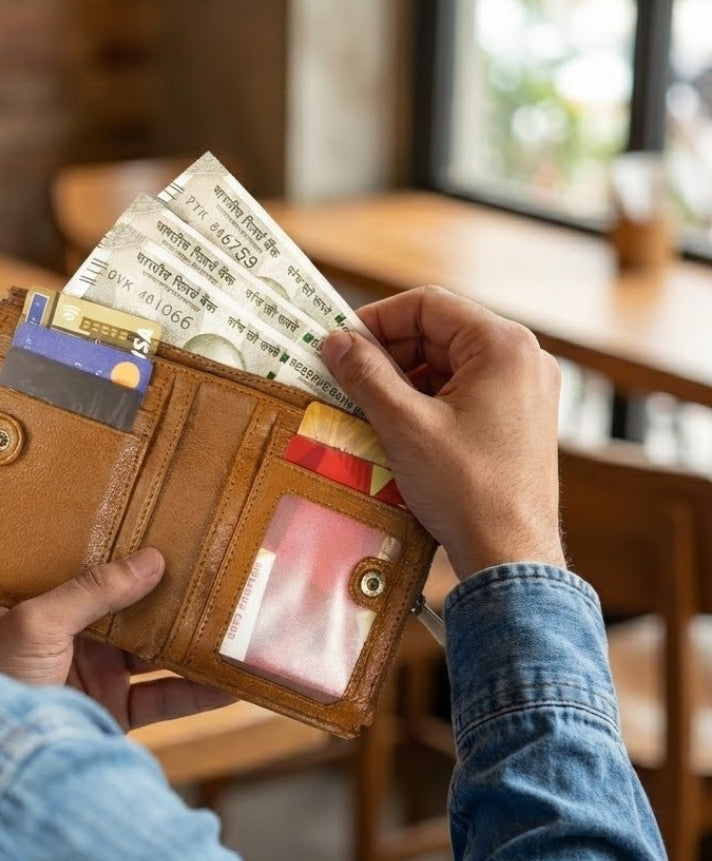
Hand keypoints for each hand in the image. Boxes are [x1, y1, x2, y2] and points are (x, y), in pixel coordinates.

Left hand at [0, 547, 233, 729]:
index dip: (128, 554)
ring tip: (236, 624)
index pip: (92, 571)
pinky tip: (230, 684)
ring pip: (155, 652)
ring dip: (192, 643)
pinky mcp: (113, 715)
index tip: (170, 534)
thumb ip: (93, 591)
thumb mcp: (35, 622)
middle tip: (217, 574)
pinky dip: (197, 693)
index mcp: (42, 604)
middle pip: (132, 610)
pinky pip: (163, 699)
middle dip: (172, 596)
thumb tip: (151, 559)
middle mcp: (70, 637)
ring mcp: (94, 676)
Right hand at [321, 286, 565, 580]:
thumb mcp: (404, 425)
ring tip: (366, 407)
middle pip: (439, 332)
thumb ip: (366, 375)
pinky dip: (425, 401)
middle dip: (388, 354)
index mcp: (503, 346)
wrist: (510, 555)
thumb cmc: (468, 490)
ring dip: (402, 380)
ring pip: (447, 364)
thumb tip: (336, 342)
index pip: (428, 305)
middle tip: (346, 378)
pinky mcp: (518, 419)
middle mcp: (522, 359)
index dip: (376, 320)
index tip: (340, 345)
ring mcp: (524, 390)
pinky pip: (463, 391)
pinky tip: (396, 427)